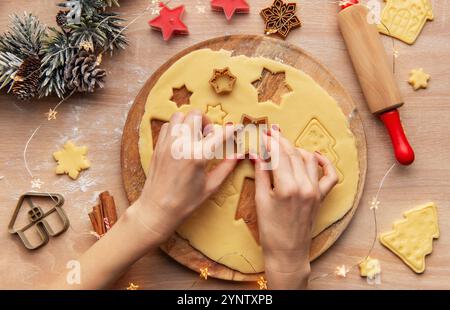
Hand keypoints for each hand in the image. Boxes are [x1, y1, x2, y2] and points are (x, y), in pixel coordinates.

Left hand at [128, 110, 237, 246]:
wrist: (157, 209)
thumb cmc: (185, 202)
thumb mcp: (211, 186)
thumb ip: (226, 167)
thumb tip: (238, 155)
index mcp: (198, 156)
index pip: (219, 133)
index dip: (230, 130)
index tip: (234, 129)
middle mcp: (182, 145)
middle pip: (196, 114)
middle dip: (207, 121)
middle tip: (209, 134)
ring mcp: (168, 144)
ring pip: (180, 115)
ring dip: (190, 121)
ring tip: (195, 135)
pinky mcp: (158, 146)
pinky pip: (168, 125)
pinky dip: (177, 127)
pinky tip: (182, 140)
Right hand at [254, 128, 337, 288]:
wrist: (287, 252)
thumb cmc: (270, 230)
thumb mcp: (260, 200)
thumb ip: (261, 174)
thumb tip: (257, 153)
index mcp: (287, 187)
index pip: (278, 155)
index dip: (270, 141)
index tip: (263, 133)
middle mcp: (304, 186)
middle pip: (293, 154)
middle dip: (281, 141)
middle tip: (271, 133)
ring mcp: (315, 191)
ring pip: (308, 159)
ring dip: (296, 149)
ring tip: (284, 146)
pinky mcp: (321, 197)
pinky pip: (330, 175)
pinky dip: (325, 163)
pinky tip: (315, 155)